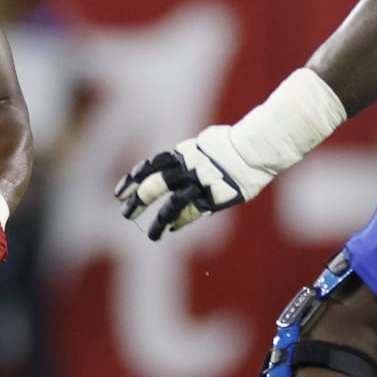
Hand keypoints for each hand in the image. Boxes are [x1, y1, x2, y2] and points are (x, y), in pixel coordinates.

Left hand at [114, 125, 272, 239]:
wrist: (256, 148)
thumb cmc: (235, 143)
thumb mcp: (206, 142)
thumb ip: (192, 154)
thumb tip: (184, 158)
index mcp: (183, 153)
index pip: (150, 166)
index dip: (133, 179)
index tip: (120, 191)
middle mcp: (187, 167)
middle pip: (153, 185)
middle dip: (137, 200)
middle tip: (125, 213)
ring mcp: (199, 182)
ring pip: (171, 204)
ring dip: (158, 221)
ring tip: (150, 235)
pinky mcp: (214, 196)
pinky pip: (191, 212)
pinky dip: (179, 222)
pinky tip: (169, 230)